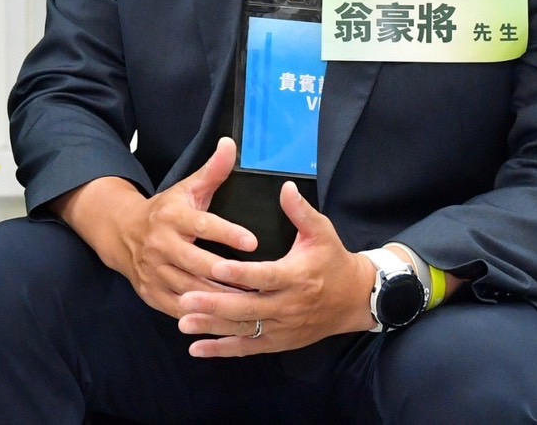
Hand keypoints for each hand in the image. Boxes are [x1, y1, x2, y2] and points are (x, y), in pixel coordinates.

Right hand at [112, 138, 258, 317]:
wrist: (121, 233)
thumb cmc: (166, 211)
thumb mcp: (187, 188)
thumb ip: (213, 170)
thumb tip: (230, 144)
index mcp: (172, 217)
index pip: (203, 225)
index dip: (228, 234)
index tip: (253, 241)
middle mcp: (161, 245)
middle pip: (198, 264)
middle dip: (229, 276)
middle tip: (262, 284)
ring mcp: (154, 272)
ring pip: (191, 291)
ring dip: (220, 300)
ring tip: (251, 304)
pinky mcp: (152, 293)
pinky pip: (180, 309)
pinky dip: (202, 316)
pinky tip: (227, 318)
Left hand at [177, 180, 374, 356]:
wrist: (354, 300)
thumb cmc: (333, 261)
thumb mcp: (322, 232)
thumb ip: (301, 211)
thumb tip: (285, 187)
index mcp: (296, 277)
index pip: (264, 276)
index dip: (240, 274)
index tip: (216, 268)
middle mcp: (288, 305)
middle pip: (247, 307)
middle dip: (214, 305)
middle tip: (185, 299)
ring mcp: (282, 327)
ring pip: (243, 329)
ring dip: (212, 328)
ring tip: (183, 322)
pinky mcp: (278, 342)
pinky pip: (247, 348)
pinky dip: (222, 350)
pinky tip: (196, 348)